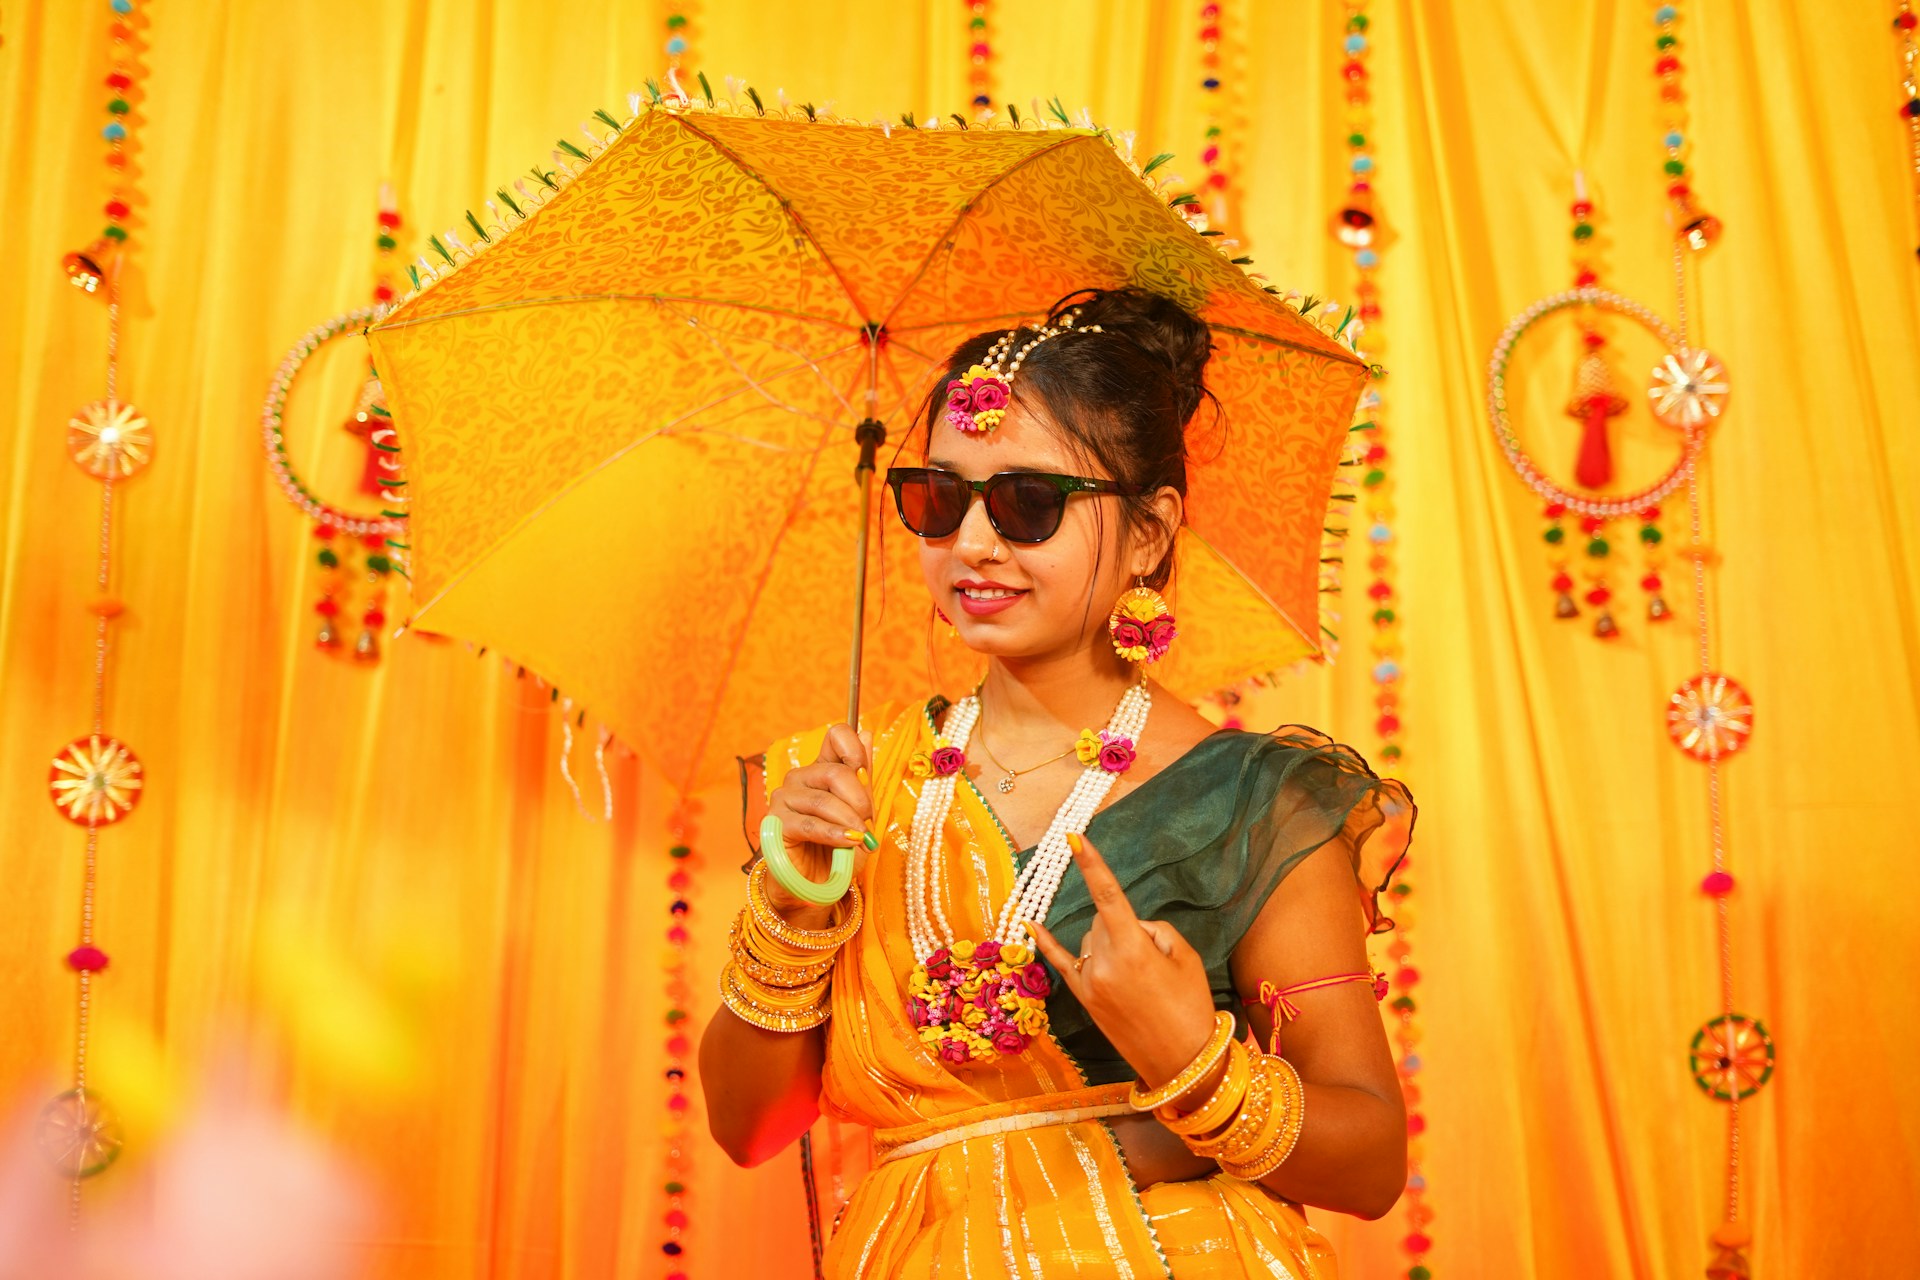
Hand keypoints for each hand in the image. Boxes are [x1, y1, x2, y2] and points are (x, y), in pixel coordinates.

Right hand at [763, 723, 873, 922]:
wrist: (817, 886)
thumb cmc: (838, 849)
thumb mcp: (859, 813)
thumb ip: (862, 778)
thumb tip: (868, 734)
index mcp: (821, 770)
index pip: (836, 736)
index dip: (855, 749)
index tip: (865, 773)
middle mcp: (800, 779)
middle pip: (834, 772)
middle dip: (859, 799)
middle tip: (868, 821)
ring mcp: (784, 799)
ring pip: (824, 800)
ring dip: (849, 820)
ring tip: (861, 838)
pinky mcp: (775, 824)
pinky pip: (810, 824)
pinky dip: (834, 833)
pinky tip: (848, 842)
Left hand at [1029, 833, 1219, 1090]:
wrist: (1183, 1062)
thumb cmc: (1191, 1005)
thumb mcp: (1184, 956)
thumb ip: (1153, 929)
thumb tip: (1127, 926)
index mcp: (1131, 948)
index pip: (1107, 895)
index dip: (1091, 864)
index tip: (1073, 836)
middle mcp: (1103, 962)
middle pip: (1103, 918)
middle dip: (1124, 924)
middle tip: (1153, 959)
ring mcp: (1089, 982)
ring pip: (1092, 938)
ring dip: (1110, 942)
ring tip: (1140, 978)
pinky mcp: (1084, 999)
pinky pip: (1061, 962)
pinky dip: (1047, 942)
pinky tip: (1031, 923)